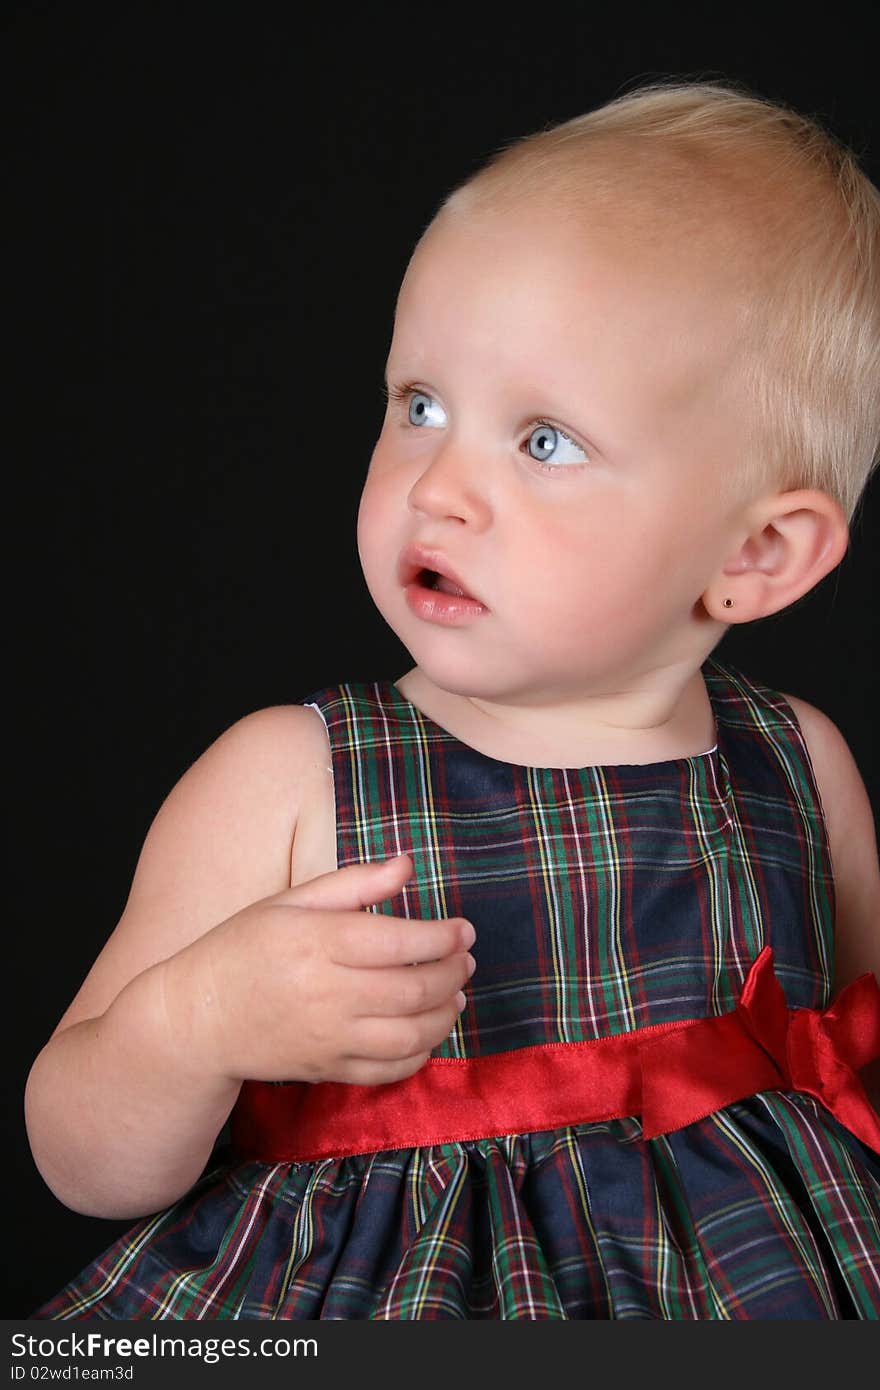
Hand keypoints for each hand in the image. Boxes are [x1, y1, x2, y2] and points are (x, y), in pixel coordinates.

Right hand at [164, 854, 475, 1085]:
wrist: (198, 1019)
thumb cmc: (243, 949)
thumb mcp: (291, 902)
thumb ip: (354, 884)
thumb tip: (407, 865)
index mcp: (319, 942)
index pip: (402, 941)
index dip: (444, 937)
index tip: (464, 930)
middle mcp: (328, 993)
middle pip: (415, 988)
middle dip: (454, 973)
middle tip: (466, 960)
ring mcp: (330, 1038)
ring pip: (412, 1034)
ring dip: (446, 1014)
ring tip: (456, 994)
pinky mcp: (329, 1070)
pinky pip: (390, 1070)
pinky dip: (421, 1053)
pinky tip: (428, 1031)